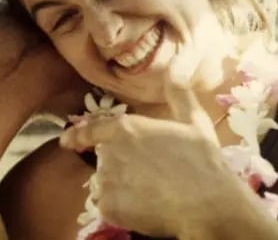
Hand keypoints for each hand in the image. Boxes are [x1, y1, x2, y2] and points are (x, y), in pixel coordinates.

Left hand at [59, 71, 232, 237]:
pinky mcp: (110, 205)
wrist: (210, 204)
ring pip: (106, 184)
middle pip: (105, 159)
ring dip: (121, 188)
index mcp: (126, 128)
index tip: (66, 141)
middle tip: (150, 176)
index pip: (92, 130)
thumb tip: (175, 68)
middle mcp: (111, 151)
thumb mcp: (195, 122)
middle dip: (121, 167)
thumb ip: (179, 94)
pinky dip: (122, 209)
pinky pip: (108, 205)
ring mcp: (108, 179)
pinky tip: (145, 207)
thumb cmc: (204, 162)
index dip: (78, 135)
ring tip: (150, 192)